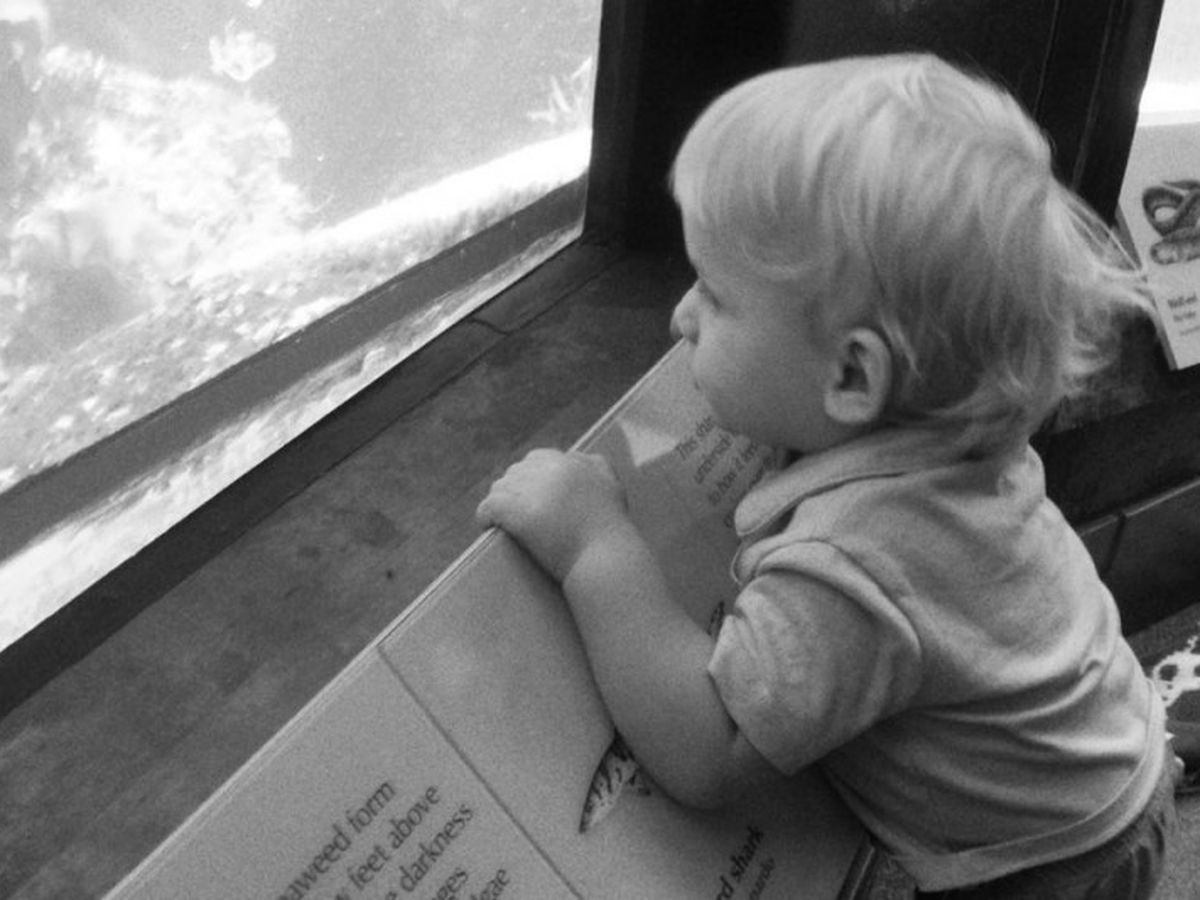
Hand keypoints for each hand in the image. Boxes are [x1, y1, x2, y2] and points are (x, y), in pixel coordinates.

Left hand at [476, 449, 628, 580]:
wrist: (605, 560)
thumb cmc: (609, 533)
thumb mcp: (611, 487)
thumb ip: (598, 466)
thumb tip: (578, 456)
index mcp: (572, 462)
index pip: (538, 458)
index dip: (529, 477)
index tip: (528, 495)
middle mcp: (552, 469)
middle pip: (516, 471)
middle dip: (512, 489)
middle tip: (511, 510)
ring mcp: (534, 489)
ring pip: (500, 487)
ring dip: (498, 502)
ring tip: (497, 519)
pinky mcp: (518, 511)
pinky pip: (490, 505)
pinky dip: (485, 515)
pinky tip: (487, 525)